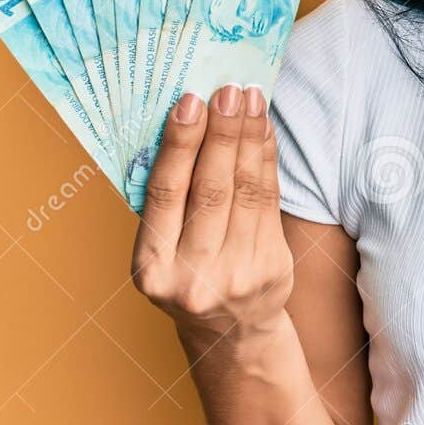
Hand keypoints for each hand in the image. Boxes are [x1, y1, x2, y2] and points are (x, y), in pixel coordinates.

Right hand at [130, 83, 292, 339]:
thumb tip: (187, 120)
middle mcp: (192, 276)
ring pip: (246, 191)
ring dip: (249, 138)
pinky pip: (271, 201)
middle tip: (228, 91)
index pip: (166, 195)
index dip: (179, 146)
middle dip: (222, 134)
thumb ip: (168, 201)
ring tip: (250, 98)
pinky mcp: (272, 268)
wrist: (230, 333)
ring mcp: (237, 274)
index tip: (189, 101)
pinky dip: (267, 160)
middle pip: (211, 190)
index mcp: (151, 268)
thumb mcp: (162, 250)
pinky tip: (264, 130)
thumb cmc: (188, 275)